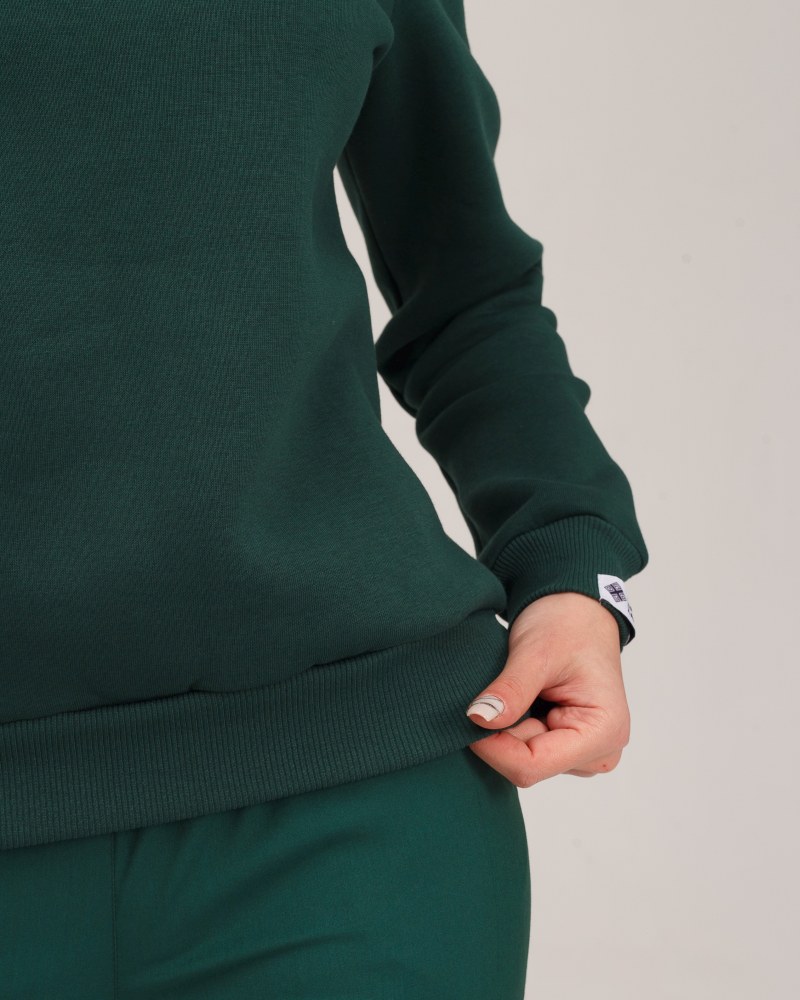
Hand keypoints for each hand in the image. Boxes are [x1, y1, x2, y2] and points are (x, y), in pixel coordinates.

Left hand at [465, 591, 630, 786]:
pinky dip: (513, 727)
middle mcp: (600, 751)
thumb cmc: (567, 626)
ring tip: (514, 692)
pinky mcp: (569, 746)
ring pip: (524, 759)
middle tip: (494, 693)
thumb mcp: (536, 652)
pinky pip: (527, 750)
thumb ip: (511, 690)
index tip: (471, 715)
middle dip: (501, 734)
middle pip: (528, 764)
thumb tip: (479, 719)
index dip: (492, 747)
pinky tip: (518, 702)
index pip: (533, 765)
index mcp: (603, 732)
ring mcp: (584, 752)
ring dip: (508, 729)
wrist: (577, 613)